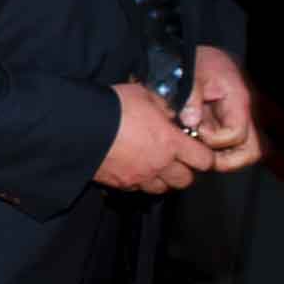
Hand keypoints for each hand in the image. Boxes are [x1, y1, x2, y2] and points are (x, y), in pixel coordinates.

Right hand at [94, 83, 214, 193]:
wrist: (79, 127)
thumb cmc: (114, 108)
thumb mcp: (144, 95)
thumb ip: (163, 107)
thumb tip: (171, 113)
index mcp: (171, 143)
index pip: (203, 160)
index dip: (204, 156)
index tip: (197, 149)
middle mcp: (159, 164)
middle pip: (185, 180)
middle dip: (185, 170)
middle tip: (177, 159)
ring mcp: (139, 177)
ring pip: (162, 189)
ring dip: (163, 179)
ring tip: (155, 166)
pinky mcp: (120, 184)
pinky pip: (137, 189)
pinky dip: (140, 182)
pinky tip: (133, 168)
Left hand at [178, 46, 262, 172]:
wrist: (190, 54)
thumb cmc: (193, 61)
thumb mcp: (190, 73)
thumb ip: (191, 96)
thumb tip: (192, 122)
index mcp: (238, 99)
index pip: (237, 134)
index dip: (215, 139)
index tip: (196, 129)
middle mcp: (244, 113)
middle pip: (251, 151)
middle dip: (226, 160)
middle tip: (200, 153)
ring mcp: (238, 121)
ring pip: (244, 153)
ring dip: (221, 158)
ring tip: (197, 149)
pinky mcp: (228, 125)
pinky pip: (230, 147)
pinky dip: (214, 150)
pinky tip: (195, 142)